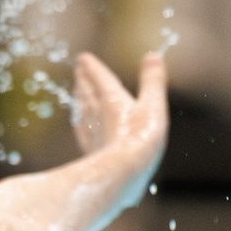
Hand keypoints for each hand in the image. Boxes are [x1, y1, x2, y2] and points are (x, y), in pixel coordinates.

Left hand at [69, 50, 167, 181]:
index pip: (100, 78)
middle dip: (83, 80)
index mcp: (112, 100)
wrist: (121, 175)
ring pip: (83, 111)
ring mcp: (93, 134)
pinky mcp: (92, 152)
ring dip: (80, 99)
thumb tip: (153, 56)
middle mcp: (98, 115)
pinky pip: (82, 132)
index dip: (92, 67)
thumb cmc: (140, 140)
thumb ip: (153, 82)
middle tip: (78, 71)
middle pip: (88, 93)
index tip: (83, 58)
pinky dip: (80, 124)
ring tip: (76, 92)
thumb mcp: (153, 106)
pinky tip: (79, 125)